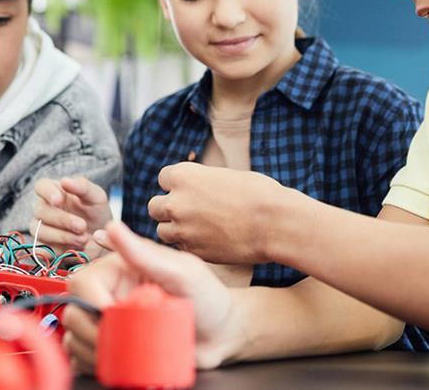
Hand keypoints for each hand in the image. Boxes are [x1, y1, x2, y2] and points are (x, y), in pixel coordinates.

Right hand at [31, 176, 111, 256]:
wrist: (101, 240)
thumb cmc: (96, 212)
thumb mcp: (96, 197)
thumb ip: (83, 186)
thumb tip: (64, 181)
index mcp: (54, 191)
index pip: (41, 186)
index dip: (47, 193)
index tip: (59, 200)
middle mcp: (43, 208)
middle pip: (40, 210)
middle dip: (62, 219)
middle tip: (82, 226)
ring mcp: (40, 228)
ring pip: (39, 230)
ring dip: (62, 236)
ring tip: (83, 239)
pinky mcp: (42, 248)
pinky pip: (42, 249)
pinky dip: (59, 250)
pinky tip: (74, 249)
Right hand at [62, 221, 237, 372]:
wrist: (224, 334)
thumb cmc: (209, 297)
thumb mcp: (182, 272)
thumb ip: (146, 253)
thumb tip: (113, 226)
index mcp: (118, 270)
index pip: (83, 282)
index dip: (91, 302)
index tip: (112, 317)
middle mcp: (109, 295)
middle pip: (75, 312)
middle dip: (91, 333)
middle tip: (120, 343)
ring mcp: (110, 323)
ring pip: (76, 338)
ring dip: (91, 353)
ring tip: (123, 357)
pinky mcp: (114, 347)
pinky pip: (85, 358)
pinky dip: (91, 365)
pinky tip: (114, 366)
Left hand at [148, 162, 291, 263]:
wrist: (274, 223)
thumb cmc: (258, 194)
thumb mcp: (224, 176)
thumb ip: (201, 183)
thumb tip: (194, 190)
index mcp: (184, 176)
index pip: (163, 178)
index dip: (177, 185)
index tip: (190, 190)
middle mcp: (176, 202)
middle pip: (154, 206)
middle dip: (168, 209)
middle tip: (189, 212)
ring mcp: (182, 229)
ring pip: (162, 231)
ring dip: (176, 229)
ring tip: (199, 229)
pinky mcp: (192, 251)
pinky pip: (181, 248)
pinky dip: (190, 245)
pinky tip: (210, 241)